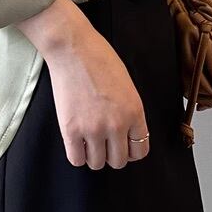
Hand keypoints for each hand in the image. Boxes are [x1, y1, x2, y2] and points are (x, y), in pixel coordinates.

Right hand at [15, 0, 149, 169]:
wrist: (73, 47)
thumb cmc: (99, 57)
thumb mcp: (126, 84)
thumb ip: (129, 110)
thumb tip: (125, 131)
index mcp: (135, 112)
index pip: (140, 150)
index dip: (130, 150)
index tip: (122, 145)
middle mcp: (117, 125)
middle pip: (119, 161)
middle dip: (111, 153)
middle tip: (103, 141)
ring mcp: (93, 129)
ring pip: (97, 163)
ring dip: (93, 154)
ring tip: (88, 139)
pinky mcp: (71, 129)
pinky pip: (76, 159)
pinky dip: (77, 154)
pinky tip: (76, 141)